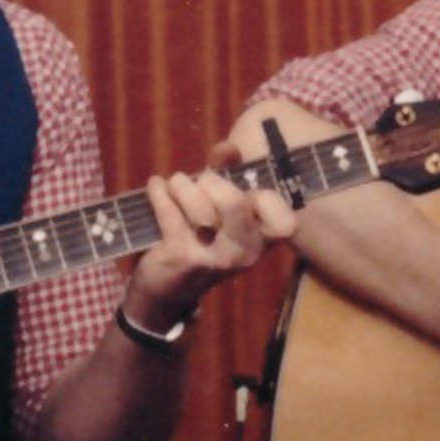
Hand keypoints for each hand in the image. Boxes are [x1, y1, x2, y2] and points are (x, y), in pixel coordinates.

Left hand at [122, 141, 296, 328]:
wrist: (165, 293)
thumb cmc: (198, 241)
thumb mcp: (218, 210)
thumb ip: (227, 174)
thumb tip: (228, 148)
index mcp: (259, 242)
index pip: (284, 223)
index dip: (265, 198)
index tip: (242, 189)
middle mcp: (242, 253)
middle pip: (236, 202)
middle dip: (212, 182)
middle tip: (199, 182)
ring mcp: (213, 257)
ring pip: (200, 205)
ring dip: (181, 186)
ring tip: (173, 186)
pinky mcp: (182, 257)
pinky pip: (170, 211)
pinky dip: (159, 192)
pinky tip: (155, 187)